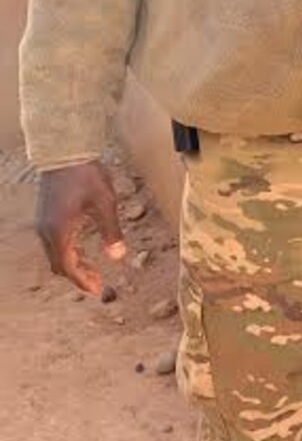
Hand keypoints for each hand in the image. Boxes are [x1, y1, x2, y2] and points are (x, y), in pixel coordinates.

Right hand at [35, 160, 127, 295]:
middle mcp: (47, 230)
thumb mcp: (105, 202)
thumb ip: (111, 231)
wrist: (64, 151)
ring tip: (94, 268)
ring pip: (55, 254)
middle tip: (99, 282)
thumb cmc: (86, 175)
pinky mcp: (45, 215)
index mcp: (60, 231)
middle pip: (59, 264)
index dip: (83, 281)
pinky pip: (54, 242)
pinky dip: (68, 251)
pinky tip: (83, 247)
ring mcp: (43, 223)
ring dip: (73, 263)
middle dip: (79, 275)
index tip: (97, 290)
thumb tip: (118, 257)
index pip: (68, 266)